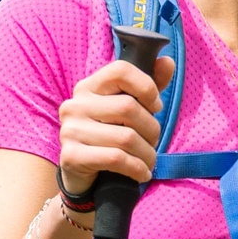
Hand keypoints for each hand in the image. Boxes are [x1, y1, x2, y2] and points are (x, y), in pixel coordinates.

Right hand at [57, 50, 172, 200]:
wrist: (83, 176)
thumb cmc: (109, 137)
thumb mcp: (128, 110)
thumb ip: (147, 86)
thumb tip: (167, 61)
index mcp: (89, 87)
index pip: (121, 70)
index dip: (146, 87)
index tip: (155, 106)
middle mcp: (75, 105)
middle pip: (128, 107)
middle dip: (151, 129)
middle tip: (153, 141)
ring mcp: (70, 130)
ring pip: (126, 137)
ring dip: (147, 153)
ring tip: (149, 161)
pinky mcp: (71, 156)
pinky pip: (116, 158)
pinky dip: (136, 168)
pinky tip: (142, 173)